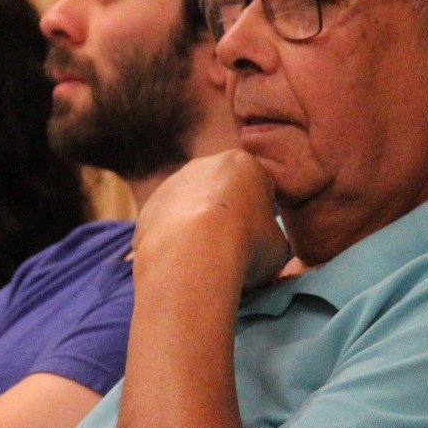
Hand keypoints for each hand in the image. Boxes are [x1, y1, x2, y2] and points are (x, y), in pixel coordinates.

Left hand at [132, 151, 289, 292]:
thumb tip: (261, 251)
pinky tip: (180, 263)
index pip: (258, 187)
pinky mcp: (149, 207)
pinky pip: (166, 226)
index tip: (258, 241)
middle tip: (231, 251)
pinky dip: (173, 242)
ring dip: (196, 229)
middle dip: (225, 217)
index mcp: (244, 164)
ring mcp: (172, 184)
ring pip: (190, 207)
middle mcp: (205, 165)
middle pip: (220, 192)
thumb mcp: (278, 245)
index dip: (260, 216)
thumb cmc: (247, 245)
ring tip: (204, 262)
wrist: (193, 255)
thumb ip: (269, 238)